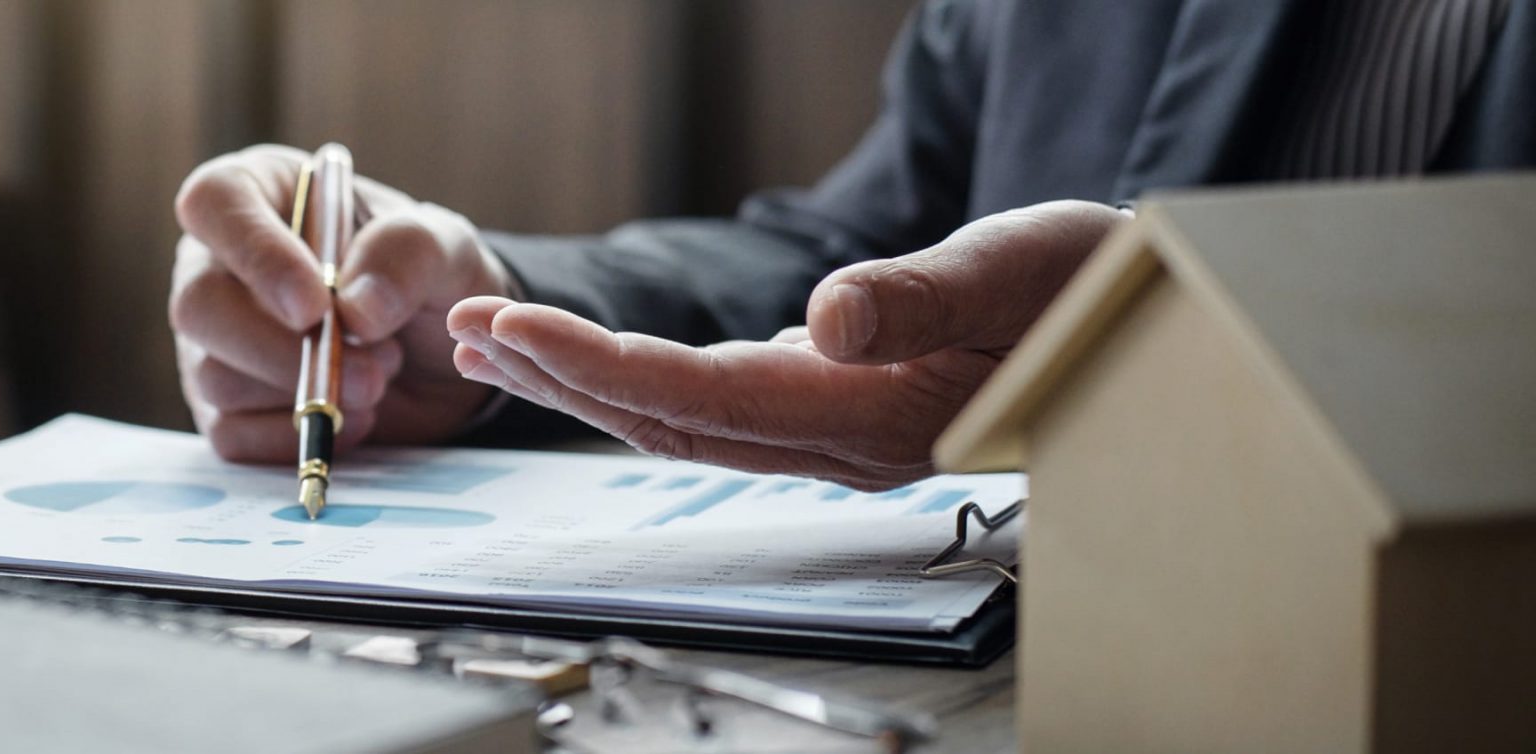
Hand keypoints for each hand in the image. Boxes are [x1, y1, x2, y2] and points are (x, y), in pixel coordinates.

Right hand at [171, 144, 515, 460]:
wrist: (438, 363)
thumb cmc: (427, 282)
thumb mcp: (446, 249)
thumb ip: (410, 254)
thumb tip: (355, 309)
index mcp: (261, 191)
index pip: (214, 201)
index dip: (255, 253)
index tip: (314, 306)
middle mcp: (218, 261)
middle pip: (198, 305)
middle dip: (283, 351)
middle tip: (369, 373)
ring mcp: (213, 339)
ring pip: (215, 377)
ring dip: (307, 393)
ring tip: (376, 376)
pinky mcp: (221, 406)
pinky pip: (231, 434)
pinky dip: (297, 436)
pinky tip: (349, 416)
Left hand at [445, 200, 1125, 488]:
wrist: (1143, 315)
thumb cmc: (1091, 286)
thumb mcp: (1021, 270)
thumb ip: (921, 298)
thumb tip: (823, 317)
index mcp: (874, 414)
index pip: (701, 398)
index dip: (597, 366)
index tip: (512, 326)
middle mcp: (840, 437)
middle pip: (665, 420)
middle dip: (557, 378)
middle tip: (464, 329)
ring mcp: (833, 428)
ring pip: (680, 418)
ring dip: (581, 381)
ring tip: (493, 342)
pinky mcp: (834, 405)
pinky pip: (713, 406)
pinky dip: (636, 379)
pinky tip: (587, 360)